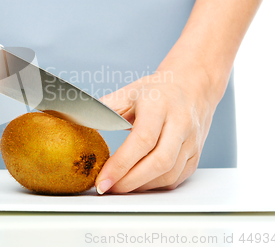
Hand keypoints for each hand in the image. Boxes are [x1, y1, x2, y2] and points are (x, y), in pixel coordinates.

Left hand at [95, 66, 220, 193]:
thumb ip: (105, 108)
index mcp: (160, 105)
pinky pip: (176, 178)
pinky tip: (137, 183)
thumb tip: (78, 122)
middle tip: (107, 188)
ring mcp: (192, 141)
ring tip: (118, 187)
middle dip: (129, 181)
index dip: (121, 164)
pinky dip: (154, 186)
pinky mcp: (196, 154)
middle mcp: (180, 123)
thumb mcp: (129, 92)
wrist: (194, 85)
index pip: (143, 140)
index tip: (102, 179)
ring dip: (141, 186)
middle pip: (159, 162)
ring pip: (169, 174)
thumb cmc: (158, 90)